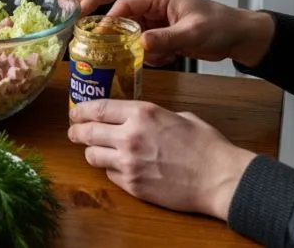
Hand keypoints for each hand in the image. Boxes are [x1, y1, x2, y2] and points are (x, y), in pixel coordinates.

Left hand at [68, 99, 256, 218]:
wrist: (219, 178)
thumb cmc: (206, 146)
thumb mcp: (179, 116)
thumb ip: (153, 116)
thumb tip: (139, 119)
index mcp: (142, 113)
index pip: (98, 108)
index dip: (82, 110)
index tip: (75, 112)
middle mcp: (130, 136)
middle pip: (88, 132)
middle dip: (76, 132)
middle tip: (73, 132)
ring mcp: (128, 163)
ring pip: (92, 156)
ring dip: (92, 152)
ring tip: (96, 151)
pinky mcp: (132, 185)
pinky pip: (109, 175)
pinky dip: (110, 170)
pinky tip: (119, 167)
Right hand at [106, 0, 274, 67]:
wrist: (240, 37)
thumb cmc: (220, 26)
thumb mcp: (192, 32)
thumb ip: (165, 38)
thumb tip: (140, 43)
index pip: (126, 4)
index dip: (110, 20)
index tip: (99, 37)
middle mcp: (156, 8)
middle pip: (127, 22)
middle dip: (126, 39)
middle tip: (121, 55)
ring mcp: (160, 23)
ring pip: (137, 37)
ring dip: (144, 51)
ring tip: (162, 55)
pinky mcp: (165, 36)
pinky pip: (149, 47)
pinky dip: (155, 56)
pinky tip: (170, 57)